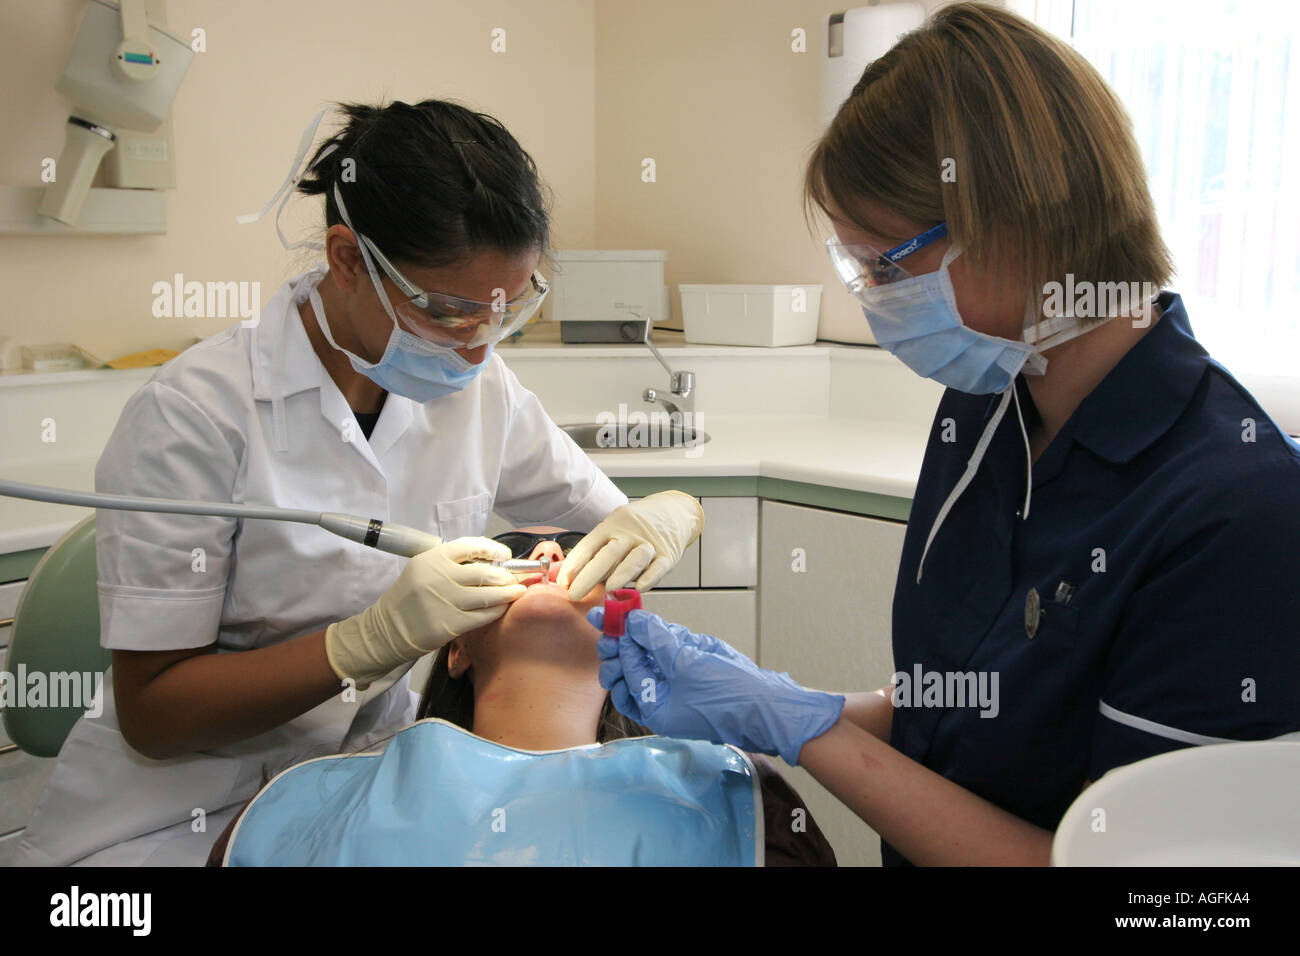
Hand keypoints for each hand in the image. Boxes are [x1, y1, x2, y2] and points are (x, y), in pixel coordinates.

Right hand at [325, 537, 525, 687]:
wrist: (388, 628)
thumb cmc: (410, 597)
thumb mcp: (424, 569)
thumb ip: (452, 564)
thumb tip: (489, 562)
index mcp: (432, 558)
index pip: (470, 546)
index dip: (493, 550)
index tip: (505, 556)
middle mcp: (438, 577)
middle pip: (485, 572)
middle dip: (506, 575)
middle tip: (516, 578)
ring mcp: (444, 601)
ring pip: (488, 595)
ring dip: (508, 593)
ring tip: (517, 591)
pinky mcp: (448, 624)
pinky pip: (482, 616)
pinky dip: (497, 611)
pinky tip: (502, 609)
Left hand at [558, 491, 703, 599]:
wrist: (674, 511)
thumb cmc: (638, 526)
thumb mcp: (615, 529)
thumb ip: (600, 552)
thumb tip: (576, 579)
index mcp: (611, 526)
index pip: (589, 545)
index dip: (574, 564)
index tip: (563, 582)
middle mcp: (629, 534)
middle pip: (608, 554)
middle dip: (589, 575)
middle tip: (575, 593)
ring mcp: (649, 544)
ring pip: (634, 558)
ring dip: (621, 574)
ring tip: (608, 588)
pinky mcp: (668, 554)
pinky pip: (658, 566)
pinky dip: (650, 577)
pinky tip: (640, 587)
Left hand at [590, 607, 843, 764]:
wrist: (772, 707)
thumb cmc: (732, 696)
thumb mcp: (688, 663)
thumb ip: (658, 640)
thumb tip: (635, 621)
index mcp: (654, 709)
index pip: (627, 670)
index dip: (620, 641)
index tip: (611, 617)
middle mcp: (663, 701)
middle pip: (629, 669)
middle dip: (622, 643)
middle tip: (616, 619)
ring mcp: (679, 689)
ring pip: (650, 661)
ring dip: (646, 641)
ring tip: (644, 621)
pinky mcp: (695, 678)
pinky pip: (672, 659)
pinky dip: (668, 642)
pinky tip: (668, 630)